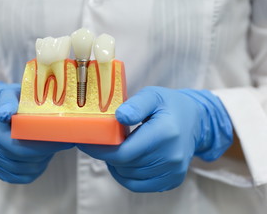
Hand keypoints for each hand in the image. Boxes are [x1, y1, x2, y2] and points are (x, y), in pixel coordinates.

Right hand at [0, 81, 73, 183]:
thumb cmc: (6, 98)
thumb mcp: (7, 92)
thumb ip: (8, 101)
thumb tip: (5, 114)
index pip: (15, 144)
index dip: (40, 144)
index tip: (61, 137)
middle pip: (20, 158)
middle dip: (45, 151)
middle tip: (64, 142)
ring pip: (21, 170)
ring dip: (41, 161)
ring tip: (52, 147)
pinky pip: (17, 177)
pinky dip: (33, 170)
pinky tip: (41, 158)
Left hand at [78, 86, 231, 191]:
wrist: (196, 121)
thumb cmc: (169, 106)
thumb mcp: (152, 95)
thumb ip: (135, 105)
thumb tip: (119, 116)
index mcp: (165, 133)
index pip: (123, 152)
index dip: (100, 150)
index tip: (86, 142)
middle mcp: (171, 156)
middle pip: (124, 165)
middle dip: (106, 154)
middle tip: (100, 141)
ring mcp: (173, 171)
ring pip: (128, 176)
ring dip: (115, 164)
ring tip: (116, 147)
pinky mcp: (172, 180)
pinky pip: (138, 185)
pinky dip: (125, 175)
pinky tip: (124, 162)